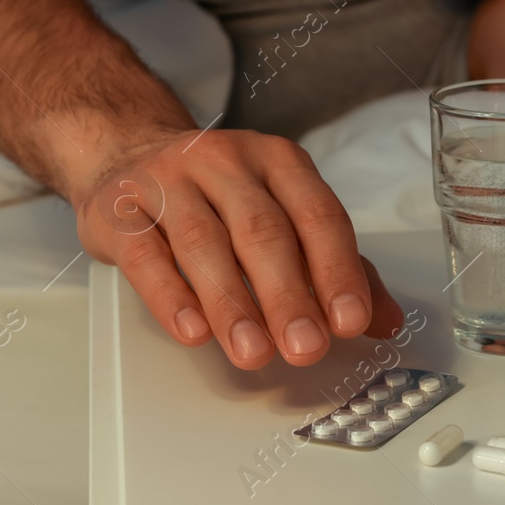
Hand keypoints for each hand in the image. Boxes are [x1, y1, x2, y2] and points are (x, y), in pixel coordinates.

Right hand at [73, 127, 404, 368]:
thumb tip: (384, 320)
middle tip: (306, 347)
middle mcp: (225, 162)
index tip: (351, 320)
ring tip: (253, 352)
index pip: (316, 213)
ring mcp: (169, 182)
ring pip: (203, 243)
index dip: (336, 269)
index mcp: (277, 161)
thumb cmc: (219, 195)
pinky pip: (146, 254)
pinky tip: (193, 330)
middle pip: (261, 230)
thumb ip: (334, 265)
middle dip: (287, 294)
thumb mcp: (282, 212)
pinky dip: (171, 296)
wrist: (129, 152)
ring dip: (232, 304)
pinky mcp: (120, 209)